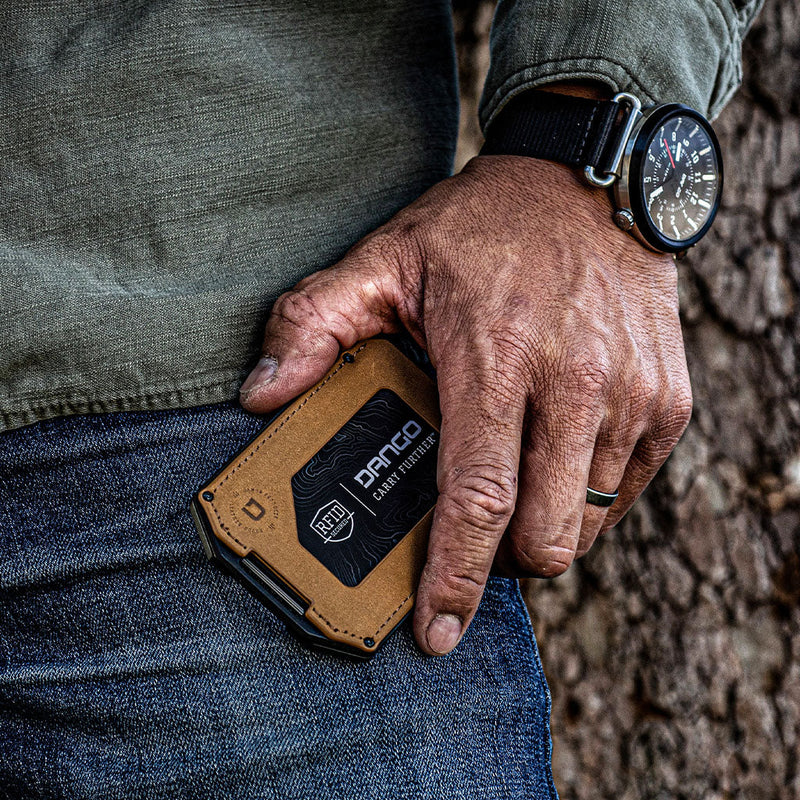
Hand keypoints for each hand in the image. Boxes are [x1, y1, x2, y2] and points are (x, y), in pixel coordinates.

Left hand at [239, 155, 692, 654]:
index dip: (455, 578)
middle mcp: (578, 383)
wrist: (593, 180)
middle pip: (544, 537)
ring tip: (512, 476)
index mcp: (498, 355)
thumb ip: (315, 323)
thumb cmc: (486, 225)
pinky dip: (583, 497)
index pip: (477, 496)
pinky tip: (554, 451)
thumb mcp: (387, 258)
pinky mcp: (670, 401)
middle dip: (501, 560)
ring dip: (541, 525)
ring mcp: (634, 396)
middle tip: (471, 525)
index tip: (437, 631)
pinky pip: (623, 493)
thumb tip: (261, 394)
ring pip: (586, 526)